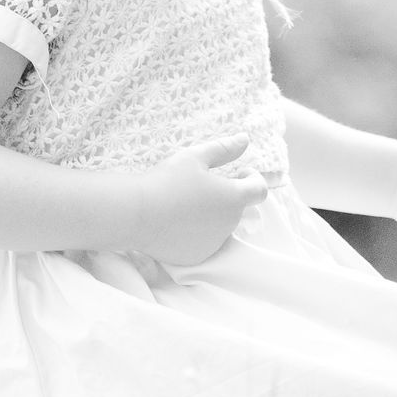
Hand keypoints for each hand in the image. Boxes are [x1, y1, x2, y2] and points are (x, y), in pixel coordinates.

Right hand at [123, 134, 266, 268]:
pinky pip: (204, 242)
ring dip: (212, 215)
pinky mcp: (196, 257)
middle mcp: (229, 225)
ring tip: (185, 203)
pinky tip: (177, 222)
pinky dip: (197, 233)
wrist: (137, 214)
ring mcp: (213, 244)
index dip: (253, 178)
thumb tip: (244, 139)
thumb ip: (224, 149)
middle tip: (202, 186)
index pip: (260, 190)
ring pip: (220, 226)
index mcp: (234, 198)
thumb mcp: (195, 157)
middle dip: (227, 196)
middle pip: (237, 208)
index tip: (238, 172)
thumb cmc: (167, 181)